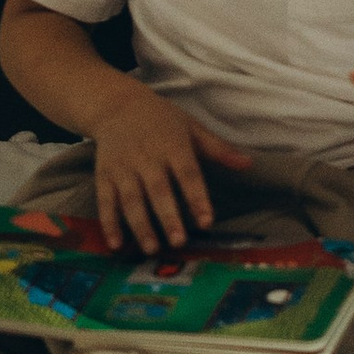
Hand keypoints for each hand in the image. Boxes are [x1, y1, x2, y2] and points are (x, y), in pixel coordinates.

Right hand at [88, 77, 253, 253]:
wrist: (117, 105)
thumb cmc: (162, 120)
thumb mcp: (191, 128)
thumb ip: (218, 149)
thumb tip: (249, 164)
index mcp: (173, 145)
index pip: (188, 173)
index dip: (197, 198)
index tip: (207, 221)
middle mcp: (147, 157)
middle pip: (158, 190)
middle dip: (168, 216)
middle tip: (179, 241)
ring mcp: (123, 167)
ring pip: (132, 199)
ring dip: (141, 225)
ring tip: (152, 248)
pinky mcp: (104, 175)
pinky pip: (105, 201)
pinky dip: (109, 223)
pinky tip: (116, 245)